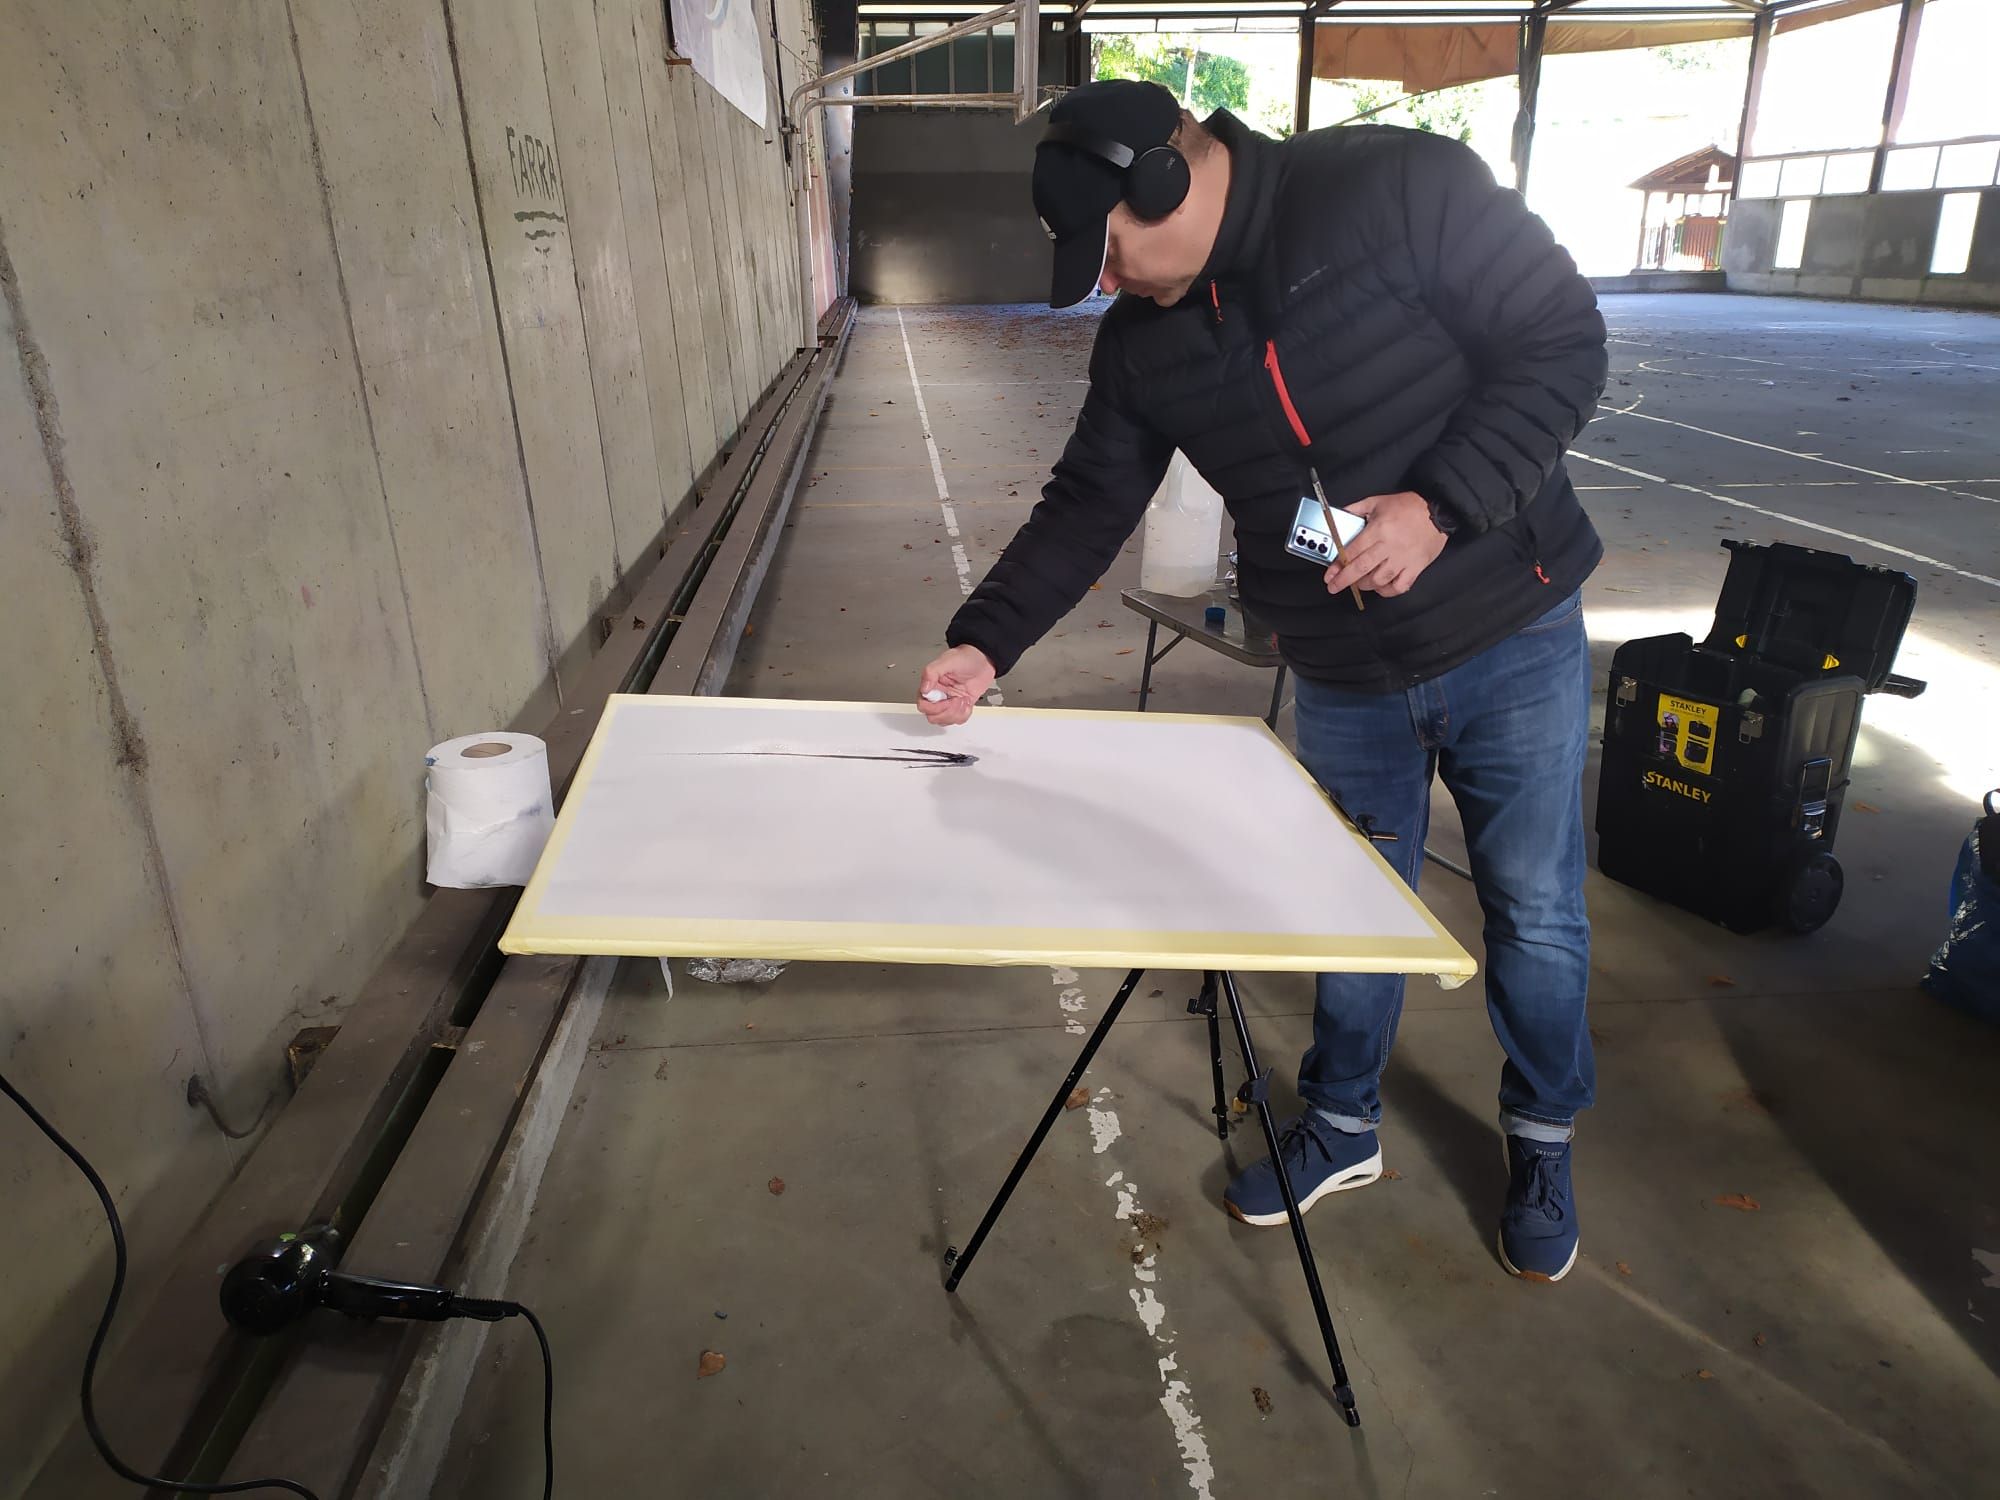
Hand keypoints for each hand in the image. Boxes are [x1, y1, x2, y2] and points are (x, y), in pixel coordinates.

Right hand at [918, 645, 995, 725]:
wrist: (985, 659)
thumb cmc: (966, 656)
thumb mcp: (948, 660)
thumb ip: (932, 672)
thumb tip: (924, 688)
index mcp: (931, 684)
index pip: (923, 704)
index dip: (934, 707)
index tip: (946, 699)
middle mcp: (938, 694)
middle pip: (933, 716)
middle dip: (947, 712)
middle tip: (957, 700)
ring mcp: (949, 702)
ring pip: (944, 720)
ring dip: (956, 713)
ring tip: (963, 700)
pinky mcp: (960, 706)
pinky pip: (957, 720)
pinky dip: (963, 715)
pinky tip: (967, 704)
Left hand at [1324, 491, 1448, 598]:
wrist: (1439, 511)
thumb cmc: (1410, 506)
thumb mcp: (1378, 501)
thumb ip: (1357, 508)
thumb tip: (1340, 515)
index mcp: (1378, 530)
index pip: (1353, 551)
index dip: (1338, 565)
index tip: (1330, 574)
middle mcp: (1389, 547)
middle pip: (1362, 568)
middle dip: (1344, 580)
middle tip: (1334, 587)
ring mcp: (1403, 559)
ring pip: (1379, 580)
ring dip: (1364, 585)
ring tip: (1358, 584)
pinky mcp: (1416, 567)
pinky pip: (1400, 586)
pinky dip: (1388, 591)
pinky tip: (1381, 588)